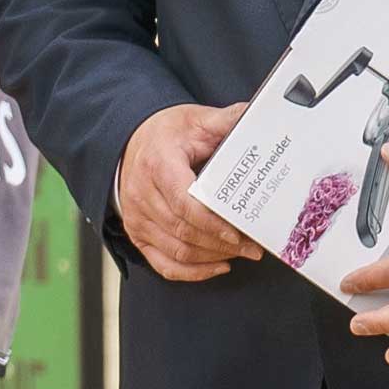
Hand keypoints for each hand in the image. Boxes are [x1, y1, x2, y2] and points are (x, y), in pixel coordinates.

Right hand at [115, 101, 253, 279]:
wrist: (130, 141)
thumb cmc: (166, 134)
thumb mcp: (196, 120)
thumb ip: (227, 120)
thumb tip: (258, 116)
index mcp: (158, 164)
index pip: (183, 203)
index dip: (211, 223)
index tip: (238, 233)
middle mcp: (142, 195)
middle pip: (183, 231)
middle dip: (222, 243)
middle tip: (254, 246)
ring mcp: (137, 218)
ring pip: (178, 251)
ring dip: (213, 256)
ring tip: (242, 252)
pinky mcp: (138, 234)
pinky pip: (163, 264)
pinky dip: (192, 272)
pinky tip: (218, 266)